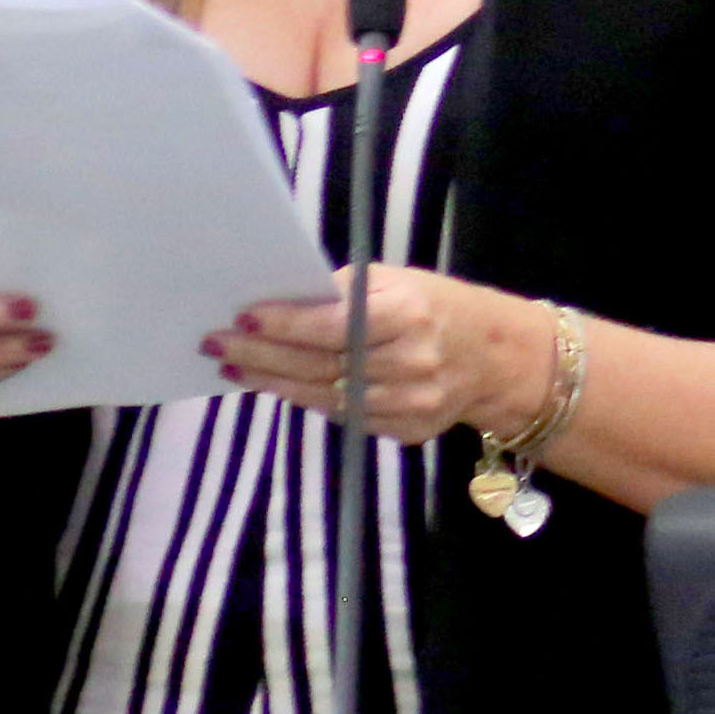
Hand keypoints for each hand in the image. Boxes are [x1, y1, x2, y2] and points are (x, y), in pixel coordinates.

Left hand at [213, 265, 533, 448]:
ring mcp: (412, 403)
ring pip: (325, 397)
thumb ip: (344, 294)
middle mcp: (413, 362)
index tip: (242, 317)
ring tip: (237, 366)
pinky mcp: (408, 430)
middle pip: (321, 365)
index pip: (335, 325)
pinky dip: (307, 399)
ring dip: (274, 381)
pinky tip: (280, 384)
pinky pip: (344, 416)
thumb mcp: (399, 283)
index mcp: (411, 315)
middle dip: (262, 354)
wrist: (498, 357)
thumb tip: (277, 306)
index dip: (284, 324)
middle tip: (217, 345)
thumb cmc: (436, 307)